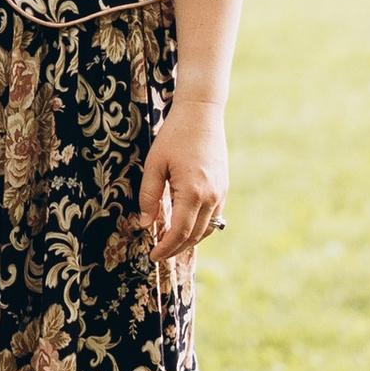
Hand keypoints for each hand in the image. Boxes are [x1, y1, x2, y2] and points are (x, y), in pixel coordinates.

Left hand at [141, 98, 227, 263]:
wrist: (202, 114)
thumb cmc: (174, 136)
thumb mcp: (154, 164)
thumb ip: (149, 196)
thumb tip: (145, 225)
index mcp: (193, 193)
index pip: (179, 232)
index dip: (166, 248)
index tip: (153, 256)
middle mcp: (211, 197)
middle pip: (194, 235)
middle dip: (176, 248)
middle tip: (158, 254)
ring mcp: (220, 193)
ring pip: (207, 229)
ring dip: (189, 240)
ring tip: (169, 243)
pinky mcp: (223, 188)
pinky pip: (214, 217)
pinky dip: (199, 227)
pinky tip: (185, 226)